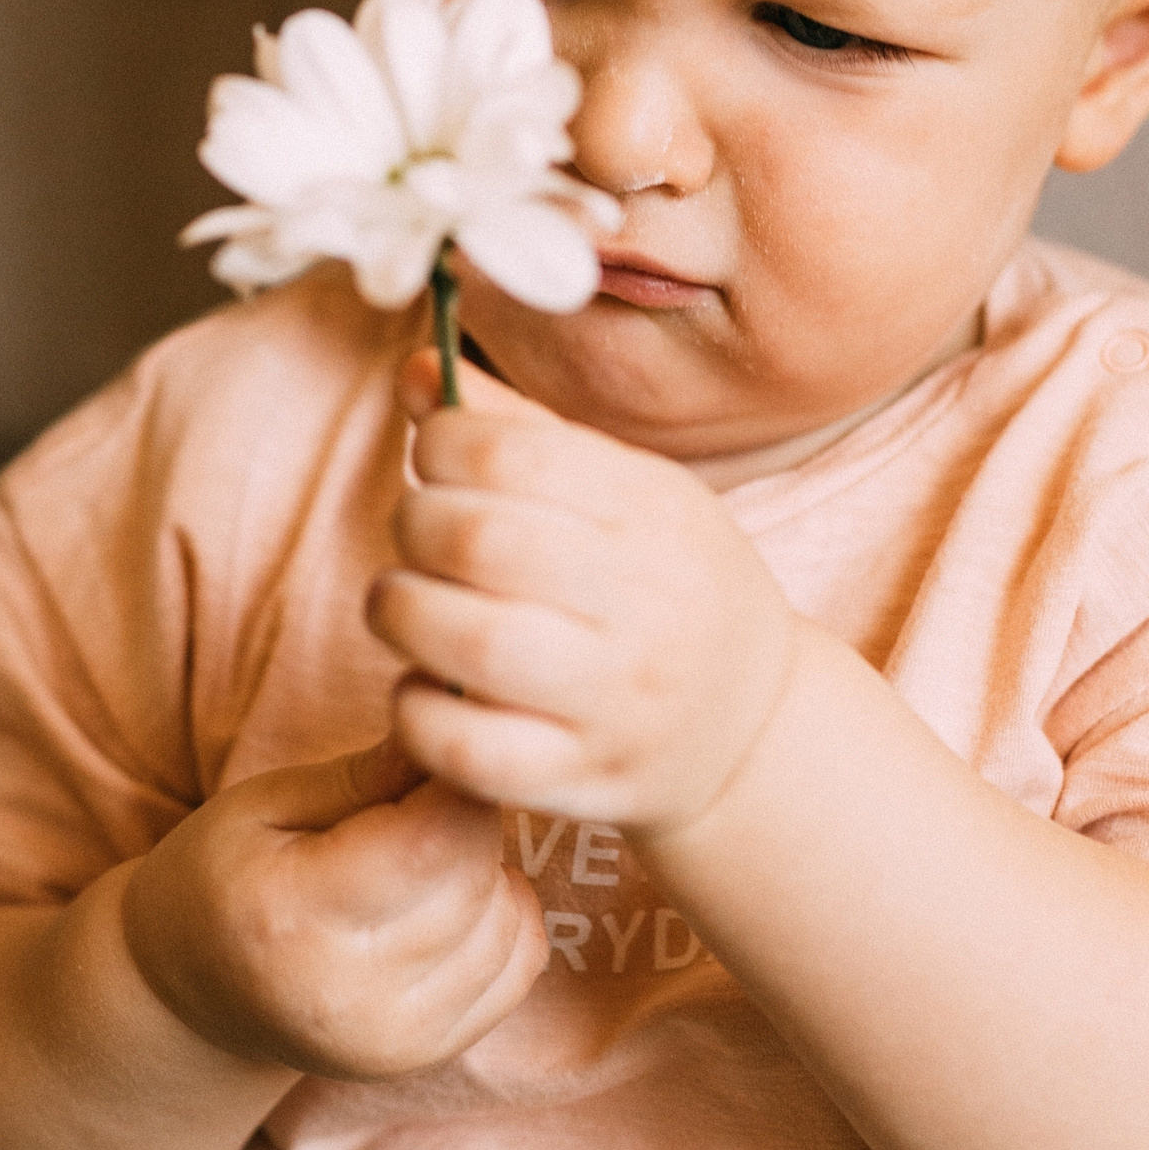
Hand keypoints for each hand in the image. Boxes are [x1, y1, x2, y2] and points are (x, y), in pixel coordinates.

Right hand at [120, 734, 547, 1079]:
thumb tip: (454, 729)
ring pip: (508, 923)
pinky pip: (519, 968)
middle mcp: (347, 994)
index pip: (434, 837)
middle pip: (475, 878)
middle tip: (420, 799)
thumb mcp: (262, 805)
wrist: (191, 998)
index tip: (440, 745)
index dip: (457, 777)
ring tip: (419, 860)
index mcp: (291, 916)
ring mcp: (391, 1039)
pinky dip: (502, 921)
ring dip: (484, 873)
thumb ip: (364, 775)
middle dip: (468, 819)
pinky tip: (446, 906)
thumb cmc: (220, 878)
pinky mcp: (423, 1056)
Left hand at [372, 352, 799, 833]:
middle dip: (413, 527)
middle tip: (416, 539)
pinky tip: (424, 683)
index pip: (513, 456)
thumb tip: (415, 369)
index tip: (434, 460)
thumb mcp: (626, 491)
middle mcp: (646, 606)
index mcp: (655, 513)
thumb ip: (518, 431)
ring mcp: (616, 702)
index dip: (441, 444)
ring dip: (399, 612)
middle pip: (478, 543)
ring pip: (466, 642)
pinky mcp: (582, 779)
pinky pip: (467, 748)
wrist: (749, 726)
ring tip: (403, 604)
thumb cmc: (667, 588)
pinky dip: (416, 710)